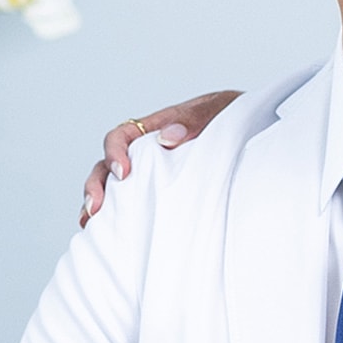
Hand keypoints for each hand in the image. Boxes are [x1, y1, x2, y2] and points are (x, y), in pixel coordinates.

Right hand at [79, 91, 242, 225]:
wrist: (252, 130)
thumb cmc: (229, 117)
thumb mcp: (215, 110)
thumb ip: (192, 120)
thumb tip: (168, 138)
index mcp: (153, 129)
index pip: (121, 136)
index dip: (115, 153)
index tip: (124, 172)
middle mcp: (144, 152)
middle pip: (106, 166)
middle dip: (96, 186)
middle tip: (96, 208)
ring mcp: (149, 173)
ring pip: (111, 186)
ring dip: (97, 202)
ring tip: (91, 223)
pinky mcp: (158, 193)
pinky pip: (130, 202)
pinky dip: (114, 216)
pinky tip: (105, 232)